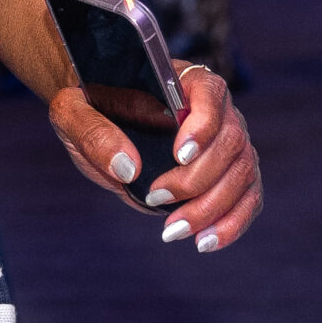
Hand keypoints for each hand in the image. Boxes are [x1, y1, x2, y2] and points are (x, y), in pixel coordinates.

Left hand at [47, 63, 260, 250]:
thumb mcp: (74, 111)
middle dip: (197, 178)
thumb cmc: (88, 106)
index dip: (202, 127)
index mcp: (183, 80)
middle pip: (231, 141)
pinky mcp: (229, 174)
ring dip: (213, 208)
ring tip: (173, 230)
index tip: (179, 155)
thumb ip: (94, 131)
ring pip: (243, 173)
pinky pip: (248, 198)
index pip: (209, 95)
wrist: (99, 116)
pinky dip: (232, 223)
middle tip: (157, 197)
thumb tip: (127, 167)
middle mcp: (216, 109)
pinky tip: (205, 242)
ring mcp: (227, 142)